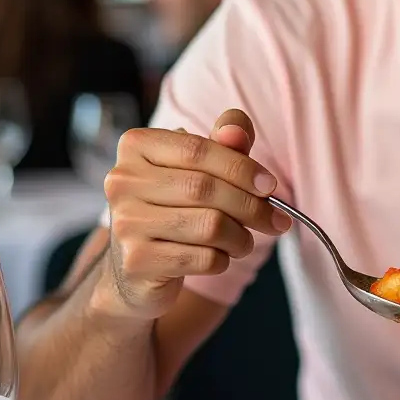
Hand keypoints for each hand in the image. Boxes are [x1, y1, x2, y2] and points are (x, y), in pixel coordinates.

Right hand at [99, 110, 291, 319]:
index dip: (242, 168)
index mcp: (136, 146)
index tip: (271, 186)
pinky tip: (219, 257)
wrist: (139, 266)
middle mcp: (122, 181)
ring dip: (241, 237)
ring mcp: (124, 223)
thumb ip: (225, 142)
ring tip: (245, 241)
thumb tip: (236, 133)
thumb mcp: (203, 166)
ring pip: (209, 225)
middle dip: (252, 207)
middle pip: (205, 188)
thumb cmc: (177, 204)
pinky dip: (223, 259)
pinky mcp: (136, 262)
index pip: (198, 150)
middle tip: (277, 221)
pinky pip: (202, 258)